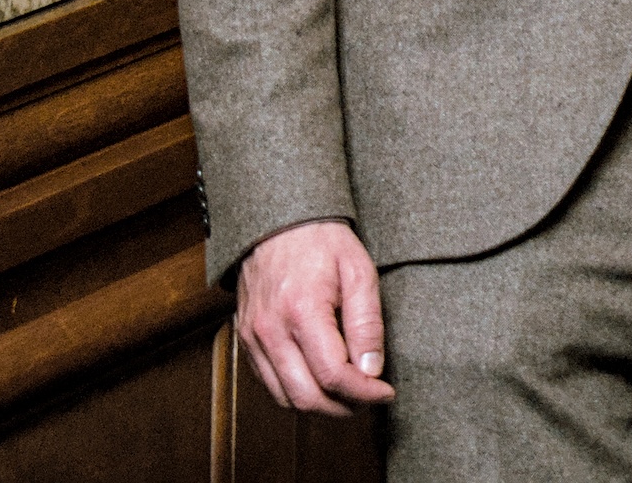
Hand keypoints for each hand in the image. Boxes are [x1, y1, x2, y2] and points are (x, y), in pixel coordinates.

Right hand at [237, 220, 393, 415]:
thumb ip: (367, 322)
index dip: (363, 392)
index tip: (385, 392)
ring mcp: (253, 339)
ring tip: (350, 393)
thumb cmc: (322, 242)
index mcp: (303, 310)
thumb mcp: (359, 270)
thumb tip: (372, 370)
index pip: (333, 374)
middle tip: (370, 398)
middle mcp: (271, 331)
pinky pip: (271, 384)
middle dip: (344, 408)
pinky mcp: (246, 342)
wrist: (278, 223)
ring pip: (286, 399)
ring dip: (321, 406)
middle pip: (306, 397)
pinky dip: (298, 392)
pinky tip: (322, 379)